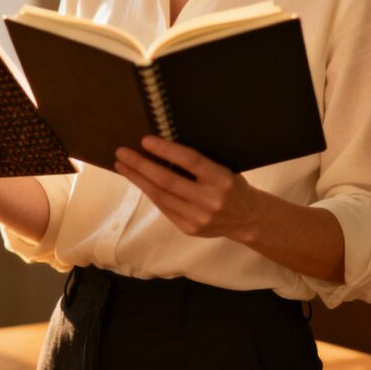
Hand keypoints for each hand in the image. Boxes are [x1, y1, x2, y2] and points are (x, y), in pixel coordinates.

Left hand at [114, 135, 258, 240]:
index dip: (166, 150)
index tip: (145, 140)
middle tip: (122, 152)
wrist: (248, 219)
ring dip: (138, 179)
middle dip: (141, 165)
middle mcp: (210, 199)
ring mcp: (198, 217)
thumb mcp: (224, 169)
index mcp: (222, 178)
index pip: (190, 161)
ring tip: (123, 166)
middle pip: (168, 181)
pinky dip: (149, 193)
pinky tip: (139, 181)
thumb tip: (163, 148)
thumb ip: (199, 164)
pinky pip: (164, 208)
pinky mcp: (189, 229)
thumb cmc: (233, 186)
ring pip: (161, 196)